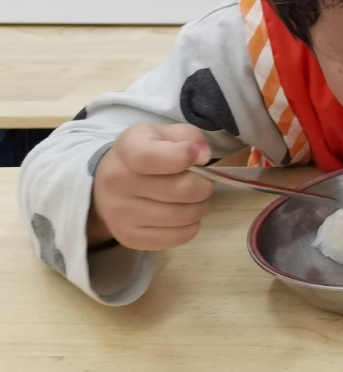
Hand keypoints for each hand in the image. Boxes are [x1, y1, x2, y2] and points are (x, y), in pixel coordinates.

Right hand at [89, 124, 213, 249]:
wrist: (111, 183)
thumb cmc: (148, 153)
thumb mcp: (164, 134)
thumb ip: (188, 136)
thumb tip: (202, 155)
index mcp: (128, 149)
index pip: (151, 157)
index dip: (184, 156)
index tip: (200, 157)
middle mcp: (117, 182)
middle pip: (182, 190)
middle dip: (204, 186)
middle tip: (201, 183)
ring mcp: (120, 213)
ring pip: (184, 216)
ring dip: (200, 206)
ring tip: (193, 199)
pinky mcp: (129, 238)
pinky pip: (178, 237)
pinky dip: (191, 226)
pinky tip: (183, 214)